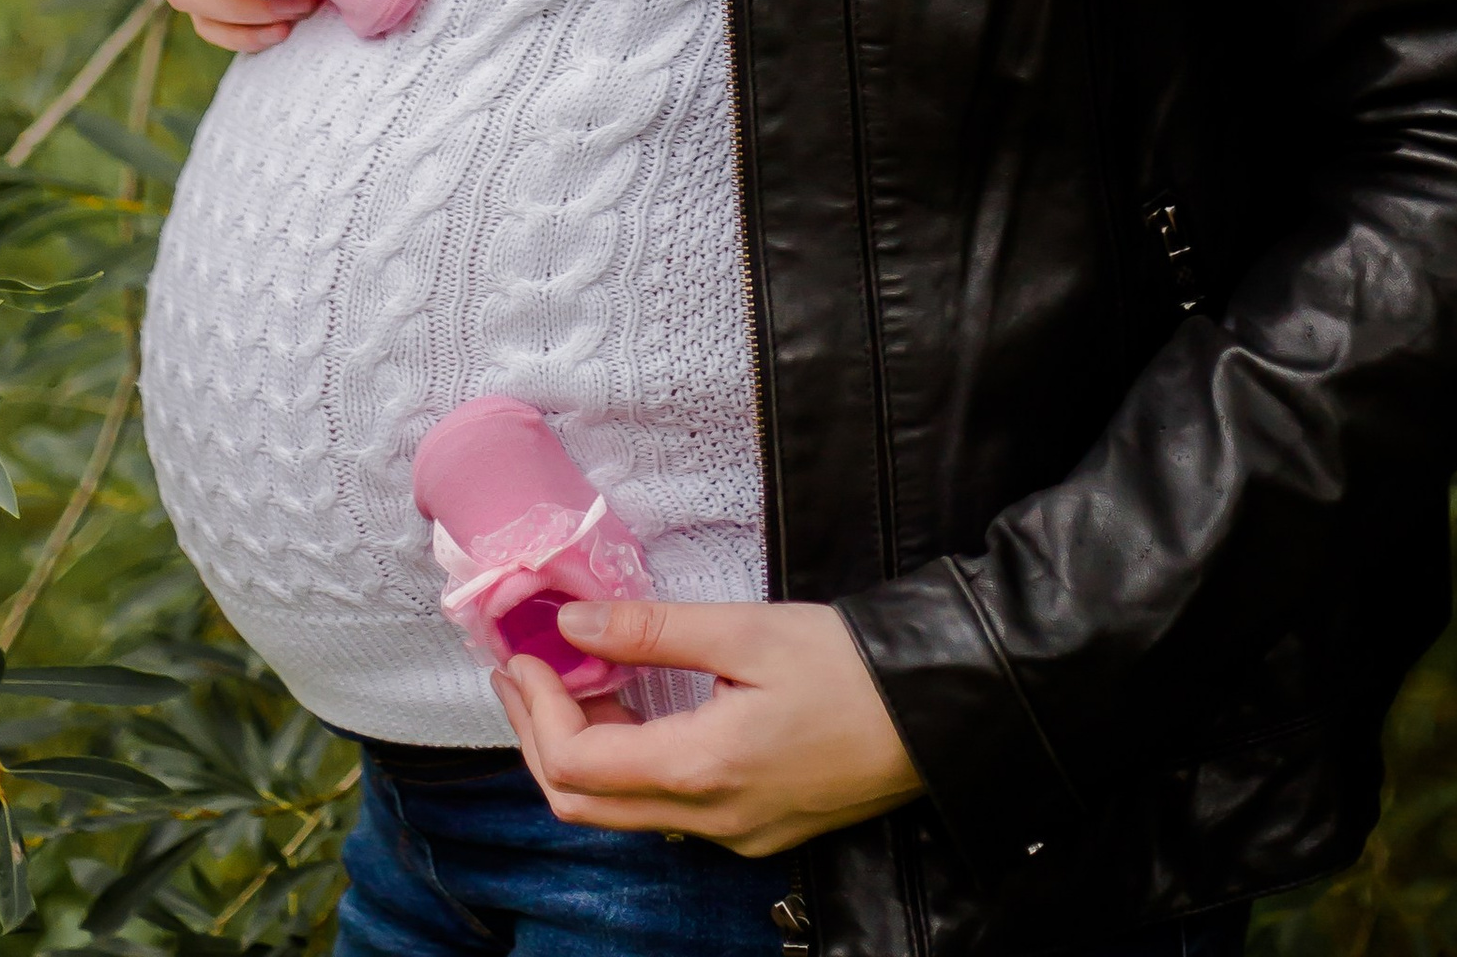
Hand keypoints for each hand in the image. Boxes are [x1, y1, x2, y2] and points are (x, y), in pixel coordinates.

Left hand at [492, 600, 922, 858]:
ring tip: (567, 680)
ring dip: (579, 753)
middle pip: (585, 804)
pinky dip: (626, 765)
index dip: (536, 709)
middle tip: (520, 672)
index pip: (577, 761)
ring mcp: (731, 834)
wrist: (936, 716)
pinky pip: (663, 811)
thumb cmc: (849, 668)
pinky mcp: (754, 827)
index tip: (521, 654)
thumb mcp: (747, 631)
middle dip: (537, 737)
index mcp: (701, 770)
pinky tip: (630, 711)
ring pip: (621, 813)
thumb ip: (653, 630)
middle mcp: (708, 819)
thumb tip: (573, 623)